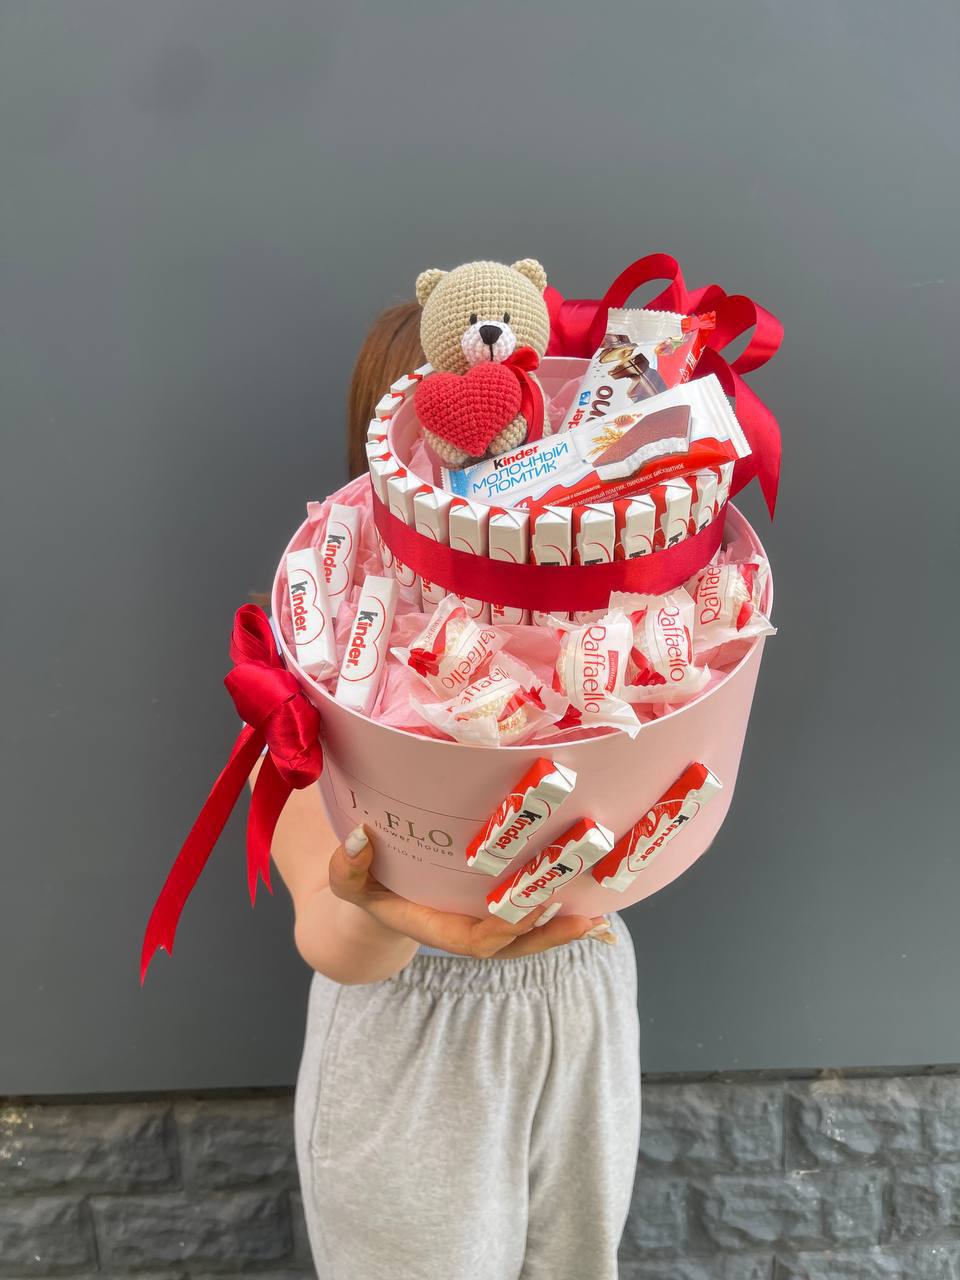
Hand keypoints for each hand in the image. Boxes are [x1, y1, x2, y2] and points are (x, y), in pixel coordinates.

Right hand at [329, 825, 609, 958]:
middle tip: (580, 913)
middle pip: (511, 945)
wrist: (373, 896)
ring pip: (527, 938)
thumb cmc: (365, 883)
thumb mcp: (347, 879)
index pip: (474, 940)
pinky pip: (530, 919)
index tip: (531, 909)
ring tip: (598, 918)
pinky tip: (592, 904)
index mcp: (434, 927)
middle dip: (545, 934)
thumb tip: (359, 836)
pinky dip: (560, 917)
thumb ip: (346, 865)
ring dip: (562, 930)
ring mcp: (481, 923)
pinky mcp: (495, 909)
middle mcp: (463, 930)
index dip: (503, 928)